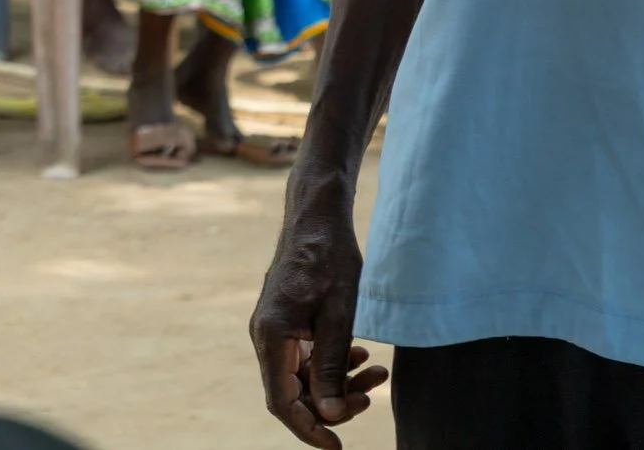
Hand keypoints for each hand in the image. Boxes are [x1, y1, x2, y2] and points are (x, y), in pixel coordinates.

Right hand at [251, 182, 388, 446]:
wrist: (316, 217)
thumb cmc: (329, 259)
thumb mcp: (338, 316)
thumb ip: (332, 368)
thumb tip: (330, 415)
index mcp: (272, 336)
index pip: (283, 402)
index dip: (309, 429)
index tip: (338, 446)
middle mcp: (265, 336)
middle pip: (294, 393)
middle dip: (334, 403)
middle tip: (372, 396)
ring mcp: (274, 329)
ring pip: (303, 376)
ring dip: (339, 382)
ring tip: (377, 371)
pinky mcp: (286, 322)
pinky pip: (305, 357)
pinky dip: (333, 363)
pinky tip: (360, 353)